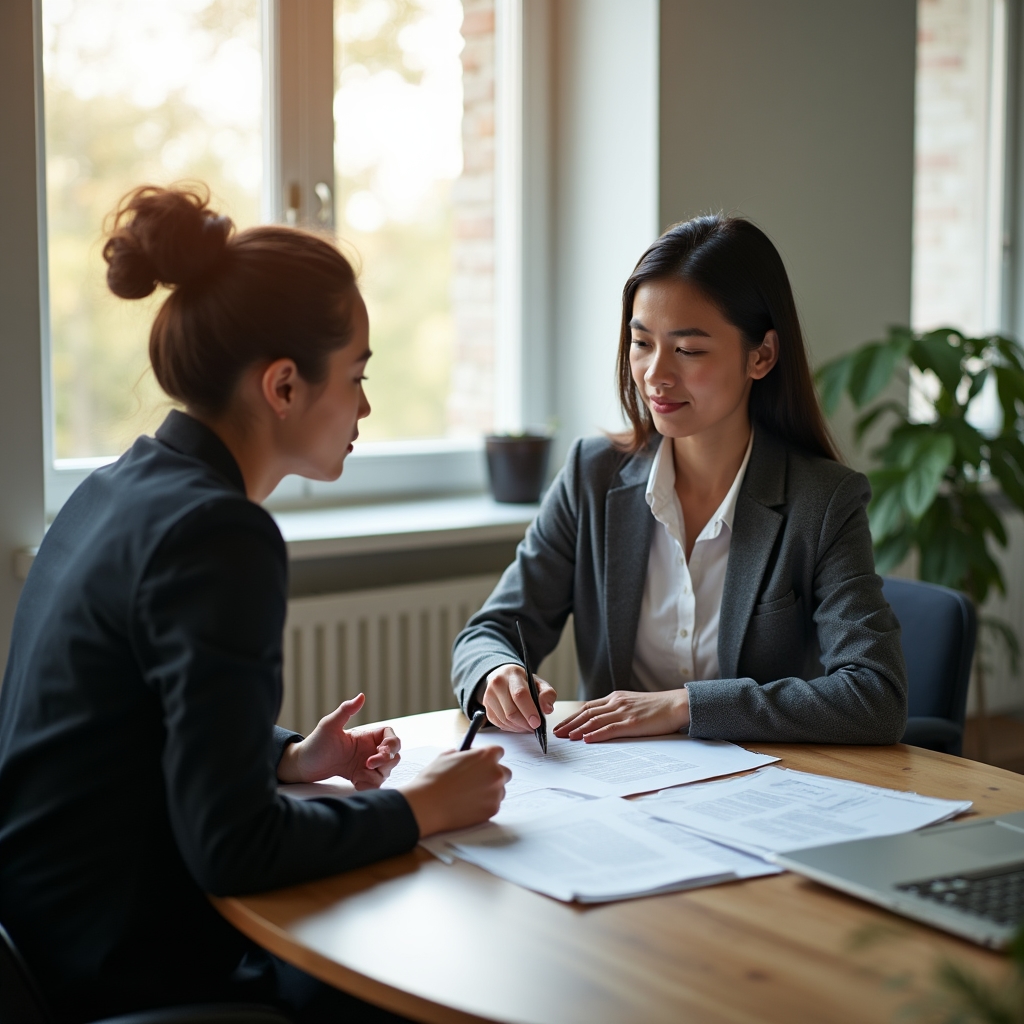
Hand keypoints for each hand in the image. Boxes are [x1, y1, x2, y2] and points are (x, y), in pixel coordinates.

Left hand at [277, 693, 400, 789]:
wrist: (302, 766)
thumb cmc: (315, 743)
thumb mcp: (329, 725)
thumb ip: (346, 710)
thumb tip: (361, 696)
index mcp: (365, 736)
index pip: (391, 738)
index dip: (391, 745)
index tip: (380, 751)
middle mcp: (368, 750)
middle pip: (394, 755)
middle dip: (386, 761)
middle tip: (368, 764)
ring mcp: (365, 765)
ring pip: (386, 771)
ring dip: (377, 774)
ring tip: (359, 775)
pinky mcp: (359, 778)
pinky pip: (374, 784)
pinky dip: (368, 785)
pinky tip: (356, 782)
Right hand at [400, 747, 510, 836]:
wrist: (428, 805)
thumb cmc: (434, 779)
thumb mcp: (446, 756)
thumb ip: (463, 754)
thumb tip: (465, 755)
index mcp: (486, 756)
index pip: (498, 751)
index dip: (488, 756)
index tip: (481, 761)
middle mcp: (496, 773)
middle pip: (504, 772)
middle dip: (493, 774)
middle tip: (476, 779)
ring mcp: (496, 793)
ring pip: (500, 790)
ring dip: (490, 790)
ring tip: (470, 794)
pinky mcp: (492, 810)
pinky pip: (494, 804)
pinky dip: (485, 804)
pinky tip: (468, 804)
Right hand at [480, 663, 555, 731]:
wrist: (504, 677)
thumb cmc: (523, 681)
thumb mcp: (539, 683)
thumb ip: (547, 694)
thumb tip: (547, 709)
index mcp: (512, 675)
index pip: (520, 695)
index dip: (529, 711)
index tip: (537, 723)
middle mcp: (497, 684)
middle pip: (511, 711)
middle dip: (525, 723)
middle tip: (534, 726)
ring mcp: (489, 696)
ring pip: (504, 720)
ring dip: (518, 727)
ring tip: (528, 725)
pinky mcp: (486, 707)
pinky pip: (499, 723)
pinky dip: (511, 728)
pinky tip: (518, 724)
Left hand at [553, 689, 689, 742]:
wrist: (677, 704)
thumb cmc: (657, 707)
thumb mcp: (633, 704)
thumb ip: (618, 710)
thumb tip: (602, 722)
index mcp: (615, 698)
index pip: (588, 707)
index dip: (572, 717)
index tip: (561, 726)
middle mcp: (616, 703)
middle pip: (586, 714)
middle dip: (570, 724)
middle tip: (556, 734)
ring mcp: (624, 712)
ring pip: (595, 721)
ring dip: (578, 730)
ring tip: (566, 738)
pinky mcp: (633, 723)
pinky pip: (610, 729)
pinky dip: (596, 734)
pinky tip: (586, 739)